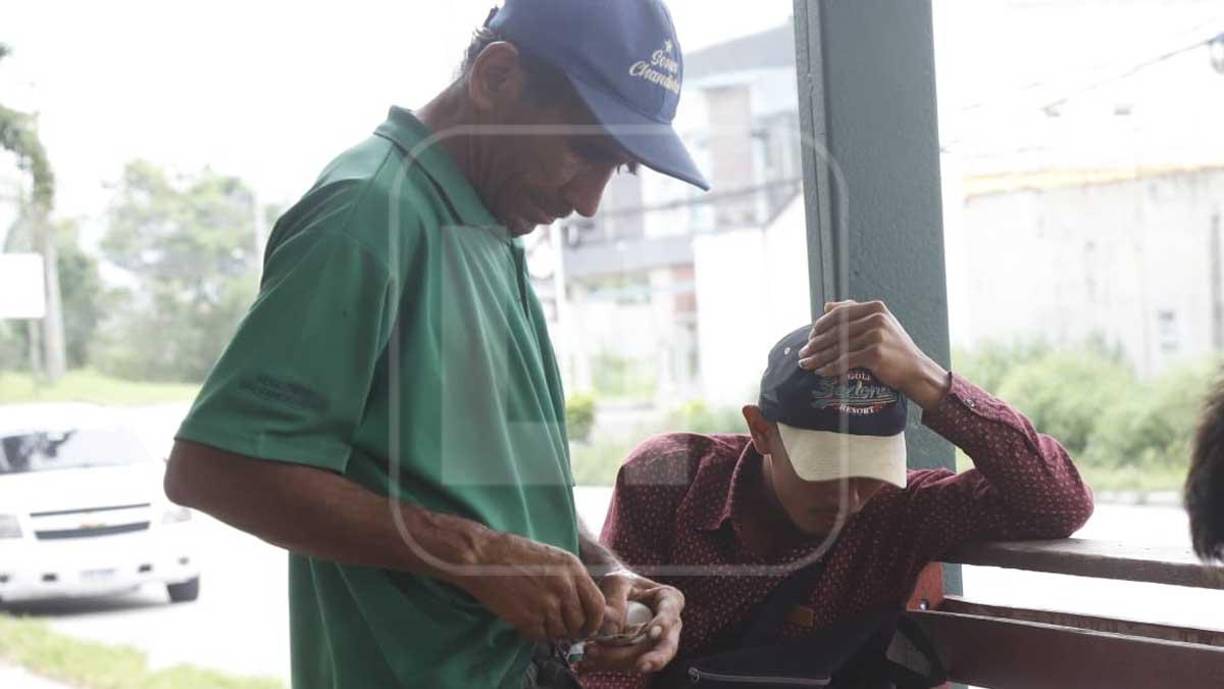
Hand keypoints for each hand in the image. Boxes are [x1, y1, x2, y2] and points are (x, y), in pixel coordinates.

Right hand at [456, 530, 605, 642]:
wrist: (484, 557)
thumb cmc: (516, 553)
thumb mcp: (554, 558)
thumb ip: (571, 579)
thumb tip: (582, 605)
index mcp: (574, 570)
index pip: (597, 606)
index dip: (594, 621)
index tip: (586, 626)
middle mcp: (564, 588)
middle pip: (579, 623)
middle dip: (570, 628)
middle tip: (558, 624)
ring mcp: (546, 604)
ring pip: (560, 632)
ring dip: (551, 630)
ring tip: (537, 617)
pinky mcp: (528, 618)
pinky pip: (540, 636)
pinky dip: (535, 633)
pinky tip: (525, 619)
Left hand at [577, 571, 684, 674]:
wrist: (612, 594)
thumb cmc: (619, 582)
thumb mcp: (615, 582)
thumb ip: (615, 601)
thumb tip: (613, 631)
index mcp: (670, 601)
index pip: (670, 613)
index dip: (663, 624)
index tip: (652, 634)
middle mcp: (668, 626)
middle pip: (665, 647)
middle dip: (653, 659)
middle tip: (640, 666)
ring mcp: (655, 644)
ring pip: (643, 659)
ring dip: (618, 661)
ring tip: (591, 652)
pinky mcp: (638, 656)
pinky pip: (626, 665)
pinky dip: (608, 664)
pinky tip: (588, 662)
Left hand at [797, 300, 949, 409]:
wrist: (916, 370)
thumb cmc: (894, 348)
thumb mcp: (878, 324)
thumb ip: (854, 313)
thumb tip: (827, 305)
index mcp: (875, 308)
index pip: (839, 314)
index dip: (821, 325)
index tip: (810, 337)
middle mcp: (876, 318)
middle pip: (836, 330)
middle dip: (816, 343)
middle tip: (803, 353)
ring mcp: (876, 335)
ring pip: (838, 347)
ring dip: (818, 357)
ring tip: (806, 364)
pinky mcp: (875, 353)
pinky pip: (845, 361)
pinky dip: (830, 367)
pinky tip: (820, 372)